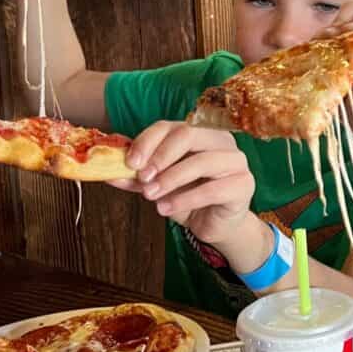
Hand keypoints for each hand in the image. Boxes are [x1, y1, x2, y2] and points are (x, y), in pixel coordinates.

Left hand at [108, 121, 255, 246]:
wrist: (214, 225)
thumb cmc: (188, 199)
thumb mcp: (159, 185)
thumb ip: (138, 177)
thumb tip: (108, 173)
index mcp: (199, 133)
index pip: (171, 127)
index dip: (147, 141)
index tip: (130, 163)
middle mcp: (221, 141)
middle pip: (188, 135)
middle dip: (161, 157)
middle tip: (143, 179)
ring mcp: (236, 161)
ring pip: (201, 162)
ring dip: (171, 180)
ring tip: (152, 197)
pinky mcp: (244, 184)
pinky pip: (213, 189)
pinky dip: (185, 199)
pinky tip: (167, 209)